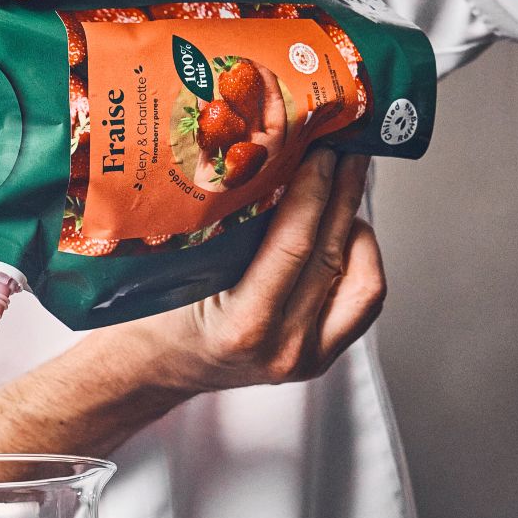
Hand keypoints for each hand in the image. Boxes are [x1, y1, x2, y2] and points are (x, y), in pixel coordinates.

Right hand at [139, 150, 383, 391]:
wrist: (155, 368)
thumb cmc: (156, 316)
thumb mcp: (182, 270)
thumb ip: (229, 228)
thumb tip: (274, 161)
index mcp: (242, 327)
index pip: (295, 244)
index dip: (314, 190)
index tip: (322, 149)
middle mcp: (282, 348)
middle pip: (332, 255)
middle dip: (343, 195)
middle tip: (347, 150)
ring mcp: (306, 358)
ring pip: (363, 281)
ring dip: (356, 229)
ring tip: (344, 192)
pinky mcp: (320, 359)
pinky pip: (361, 303)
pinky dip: (358, 262)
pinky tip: (341, 234)